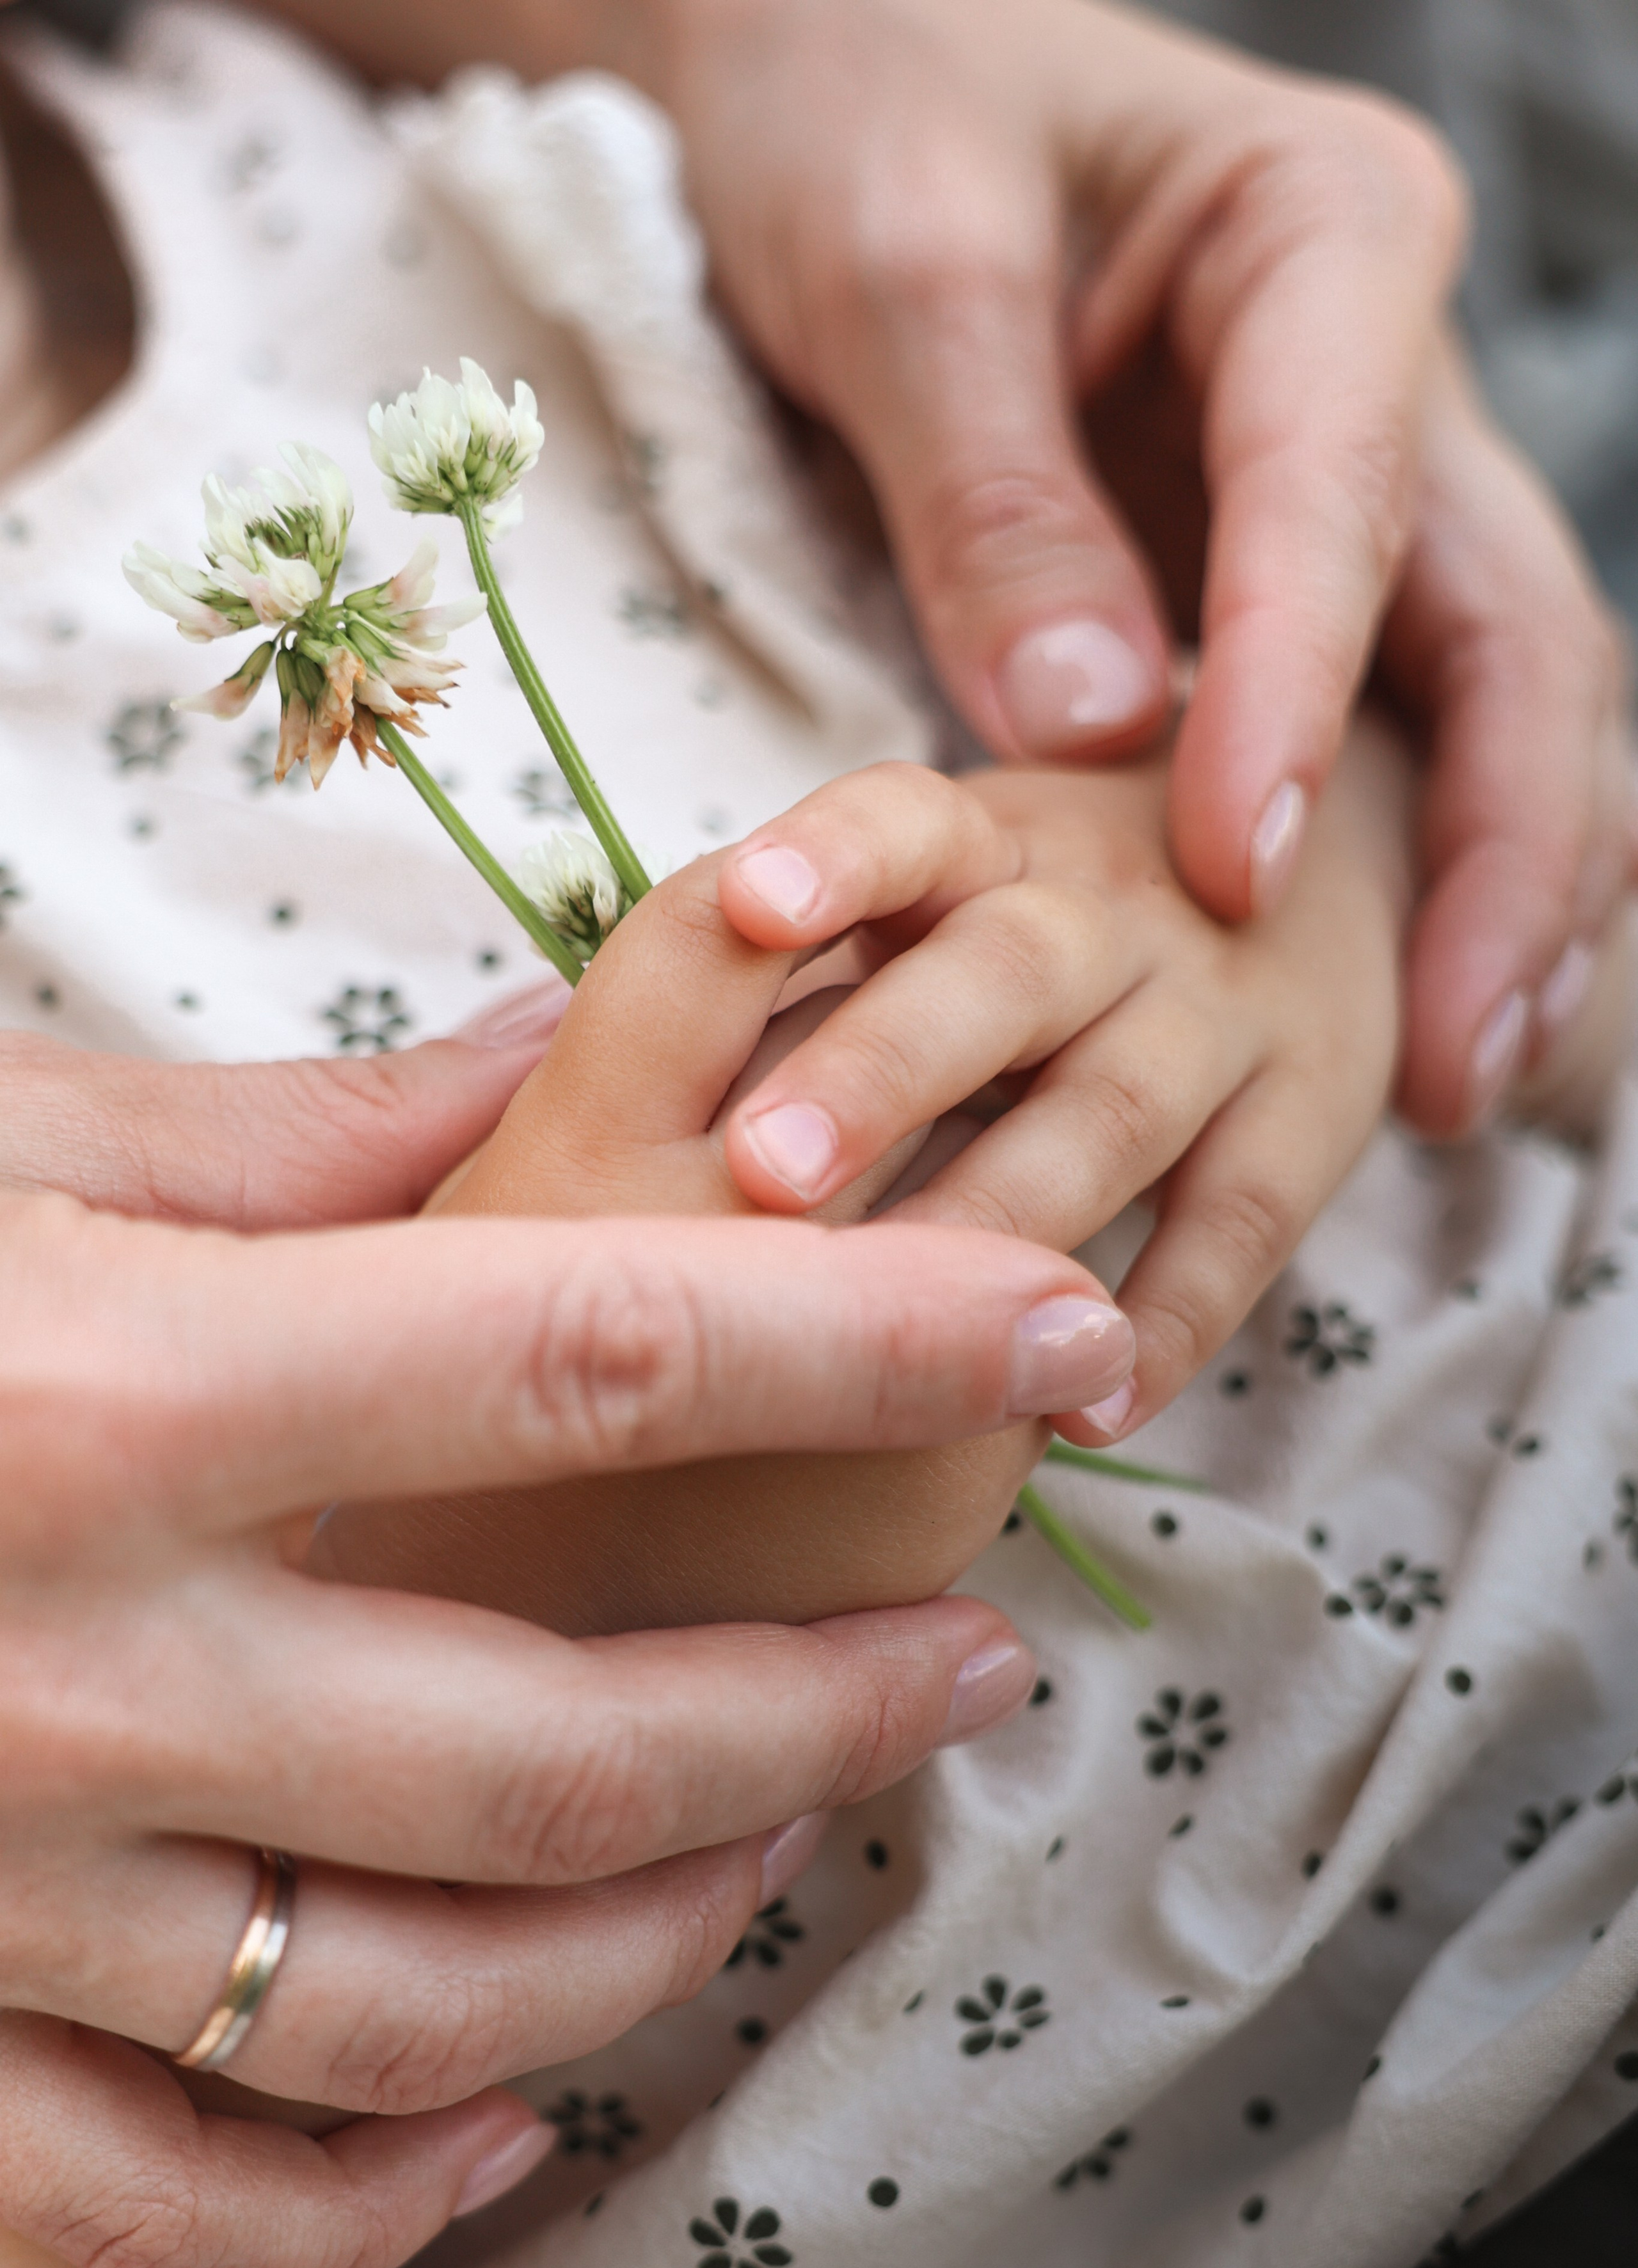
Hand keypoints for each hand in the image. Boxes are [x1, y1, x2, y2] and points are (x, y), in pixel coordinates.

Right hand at [0, 1018, 1119, 2267]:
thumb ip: (299, 1139)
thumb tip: (562, 1067)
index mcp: (114, 1393)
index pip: (605, 1353)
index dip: (875, 1336)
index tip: (1065, 1327)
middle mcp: (72, 1664)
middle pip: (567, 1740)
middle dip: (828, 1707)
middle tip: (980, 1653)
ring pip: (431, 1991)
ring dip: (668, 1929)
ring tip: (798, 1829)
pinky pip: (197, 2191)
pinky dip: (386, 2188)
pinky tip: (523, 2123)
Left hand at [280, 0, 1632, 1137]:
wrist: (833, 62)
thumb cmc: (857, 108)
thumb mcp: (892, 267)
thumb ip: (989, 490)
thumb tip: (1099, 728)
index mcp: (1317, 233)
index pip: (1338, 495)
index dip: (1299, 697)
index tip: (1238, 878)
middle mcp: (1382, 366)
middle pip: (1505, 627)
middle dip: (1498, 852)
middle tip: (1446, 1059)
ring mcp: (1358, 479)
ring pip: (1488, 703)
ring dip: (1493, 896)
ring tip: (1450, 1087)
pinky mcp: (1293, 574)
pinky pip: (1393, 734)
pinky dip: (1407, 875)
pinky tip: (1388, 1018)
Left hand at [322, 734, 1399, 1644]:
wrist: (1312, 834)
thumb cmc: (1042, 917)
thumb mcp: (947, 886)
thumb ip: (811, 962)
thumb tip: (566, 1065)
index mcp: (982, 837)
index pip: (900, 822)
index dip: (830, 858)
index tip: (746, 908)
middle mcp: (1104, 896)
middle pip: (996, 972)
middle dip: (884, 1065)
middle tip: (761, 1175)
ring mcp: (1220, 996)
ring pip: (1113, 1100)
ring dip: (1008, 1202)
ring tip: (893, 1312)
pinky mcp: (1314, 1101)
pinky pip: (1241, 1218)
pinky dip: (1172, 1315)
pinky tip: (1084, 1413)